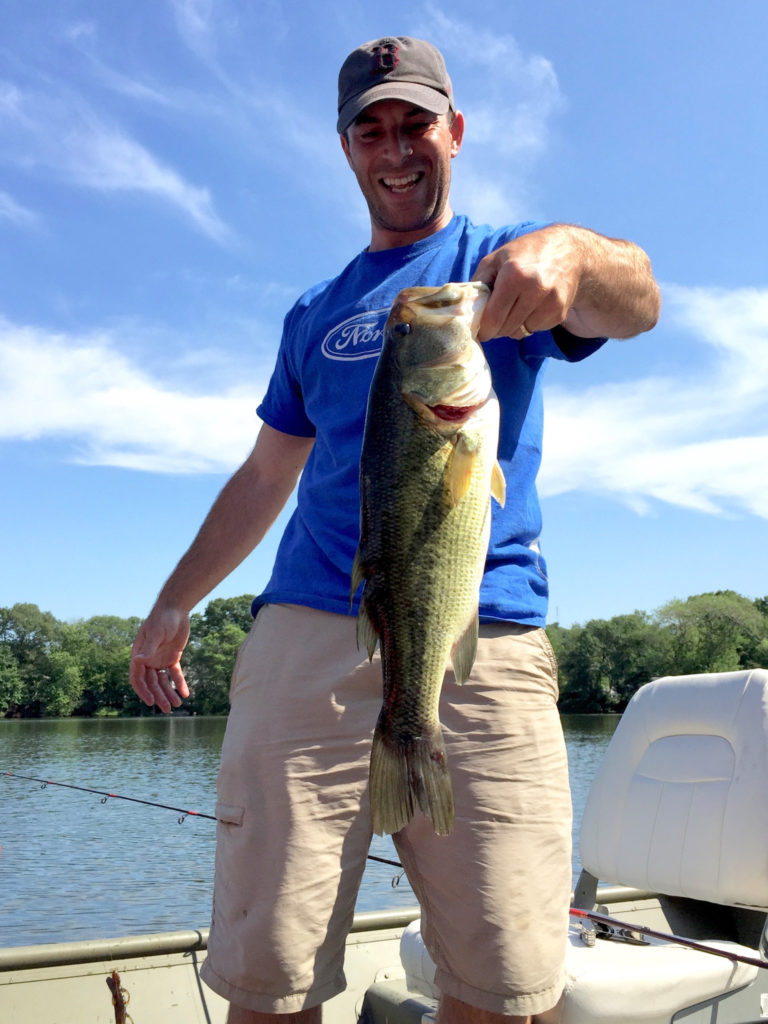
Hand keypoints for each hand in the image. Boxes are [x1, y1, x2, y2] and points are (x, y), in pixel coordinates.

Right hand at [129, 606, 190, 712]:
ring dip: (169, 693)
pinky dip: (180, 683)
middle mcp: (148, 659)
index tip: (151, 702)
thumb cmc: (163, 619)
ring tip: (177, 705)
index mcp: (139, 655)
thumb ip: (149, 648)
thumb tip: (138, 661)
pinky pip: (175, 674)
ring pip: (163, 681)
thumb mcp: (157, 634)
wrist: (177, 609)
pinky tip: (186, 694)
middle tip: (167, 709)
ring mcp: (160, 659)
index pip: (137, 678)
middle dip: (159, 696)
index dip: (143, 691)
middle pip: (152, 683)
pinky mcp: (172, 657)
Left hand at [471, 225, 581, 341]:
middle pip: (505, 328)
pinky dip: (529, 323)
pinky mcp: (559, 312)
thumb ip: (477, 283)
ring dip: (513, 325)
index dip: (483, 329)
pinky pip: (535, 329)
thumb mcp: (496, 259)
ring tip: (516, 305)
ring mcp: (550, 302)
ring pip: (520, 332)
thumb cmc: (526, 253)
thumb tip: (464, 309)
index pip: (493, 319)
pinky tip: (532, 305)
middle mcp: (534, 289)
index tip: (479, 330)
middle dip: (496, 327)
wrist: (569, 252)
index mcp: (514, 275)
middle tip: (495, 317)